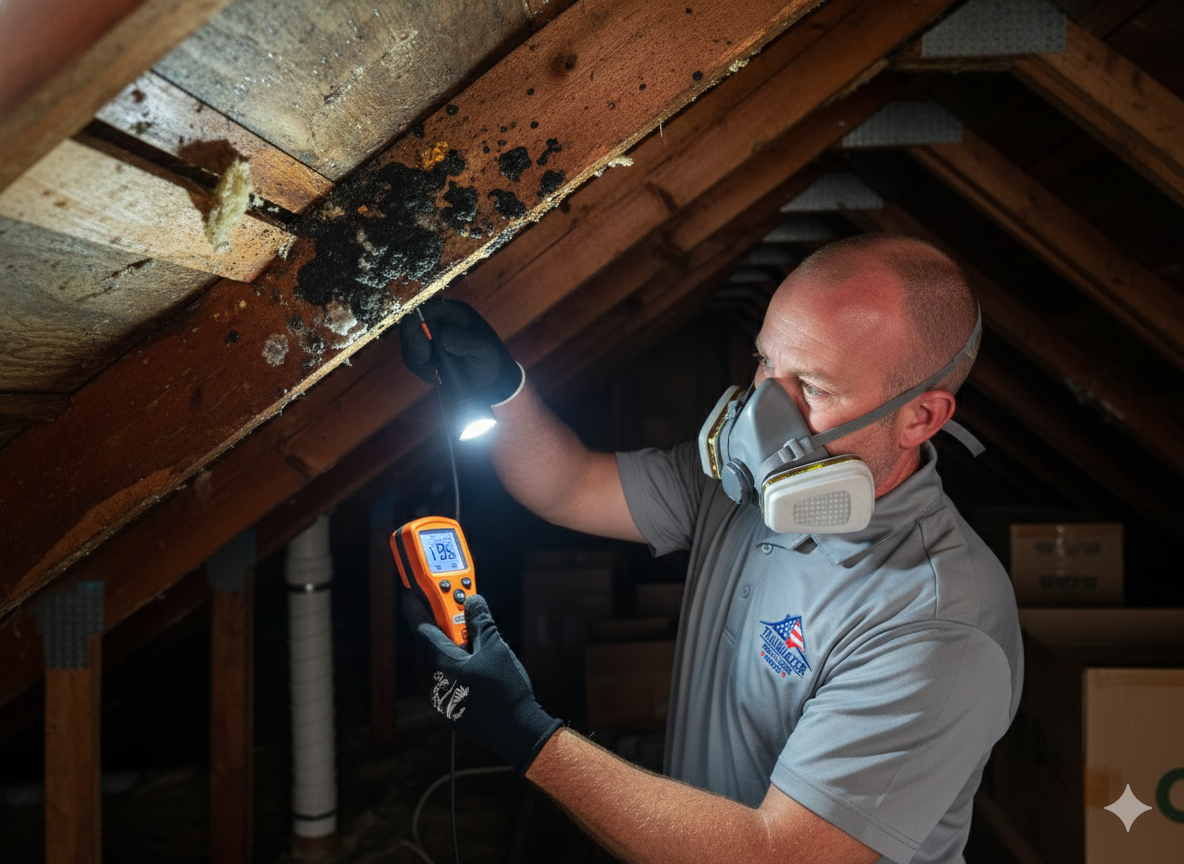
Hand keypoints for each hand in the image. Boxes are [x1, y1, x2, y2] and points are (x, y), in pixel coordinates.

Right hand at [399, 298, 523, 404]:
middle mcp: (441, 320)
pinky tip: (435, 376)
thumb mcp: (484, 352)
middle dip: (415, 345)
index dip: (417, 321)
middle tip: (426, 362)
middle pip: (411, 323)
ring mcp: (432, 335)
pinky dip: (419, 368)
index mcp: (456, 313)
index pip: (428, 307)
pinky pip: (412, 355)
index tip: (423, 346)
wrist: (491, 380)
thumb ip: (466, 342)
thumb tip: (444, 336)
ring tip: (435, 373)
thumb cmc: (491, 361)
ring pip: (410, 341)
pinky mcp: (427, 350)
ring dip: (417, 360)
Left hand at [407, 593, 561, 774]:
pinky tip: (477, 657)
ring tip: (473, 631)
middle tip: (454, 604)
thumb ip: (481, 622)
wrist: (516, 732)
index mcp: (442, 664)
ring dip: (454, 643)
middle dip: (444, 623)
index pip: (423, 629)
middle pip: (433, 643)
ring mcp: (442, 696)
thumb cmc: (505, 691)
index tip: (412, 591)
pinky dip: (458, 661)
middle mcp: (435, 681)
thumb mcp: (496, 649)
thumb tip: (473, 601)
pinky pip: (449, 674)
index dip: (417, 607)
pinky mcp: (451, 706)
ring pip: (442, 660)